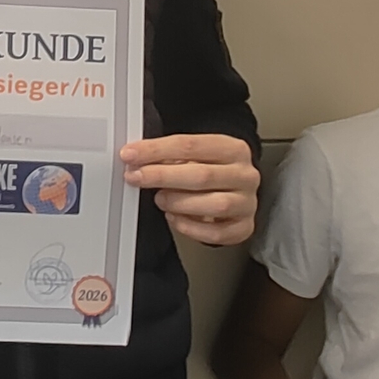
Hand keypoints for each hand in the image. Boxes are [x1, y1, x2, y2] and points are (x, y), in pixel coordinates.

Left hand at [121, 133, 258, 245]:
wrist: (235, 191)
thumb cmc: (211, 171)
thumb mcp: (194, 156)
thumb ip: (169, 156)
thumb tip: (135, 158)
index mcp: (234, 149)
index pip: (192, 145)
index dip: (157, 150)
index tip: (131, 154)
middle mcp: (245, 175)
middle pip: (202, 175)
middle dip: (162, 176)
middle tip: (136, 177)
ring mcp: (247, 202)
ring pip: (214, 205)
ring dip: (179, 202)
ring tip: (160, 199)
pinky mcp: (244, 227)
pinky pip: (217, 233)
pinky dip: (191, 227)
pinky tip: (174, 218)